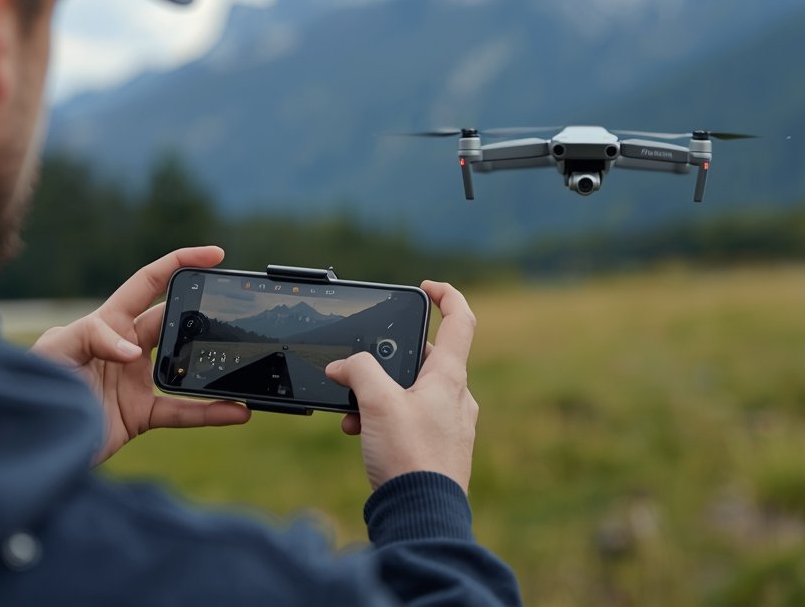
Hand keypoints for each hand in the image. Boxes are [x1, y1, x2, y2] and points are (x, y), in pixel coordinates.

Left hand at [31, 247, 249, 463]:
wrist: (23, 442)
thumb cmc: (29, 385)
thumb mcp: (54, 350)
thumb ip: (92, 336)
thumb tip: (135, 351)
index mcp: (107, 322)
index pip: (149, 283)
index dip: (180, 263)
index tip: (215, 255)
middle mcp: (127, 347)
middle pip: (175, 321)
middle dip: (204, 314)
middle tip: (233, 314)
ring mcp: (136, 381)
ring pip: (186, 366)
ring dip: (214, 366)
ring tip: (244, 364)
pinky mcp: (140, 415)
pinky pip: (183, 411)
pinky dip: (211, 413)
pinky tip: (238, 412)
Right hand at [325, 280, 477, 492]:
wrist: (422, 517)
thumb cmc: (408, 456)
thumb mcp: (377, 401)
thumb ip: (359, 370)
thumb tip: (344, 365)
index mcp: (450, 377)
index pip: (461, 321)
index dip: (446, 295)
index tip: (425, 287)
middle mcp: (456, 397)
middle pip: (427, 358)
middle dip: (388, 360)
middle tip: (361, 369)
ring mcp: (450, 425)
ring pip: (412, 392)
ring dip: (379, 395)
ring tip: (354, 412)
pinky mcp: (438, 449)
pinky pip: (410, 420)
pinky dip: (385, 419)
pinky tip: (361, 434)